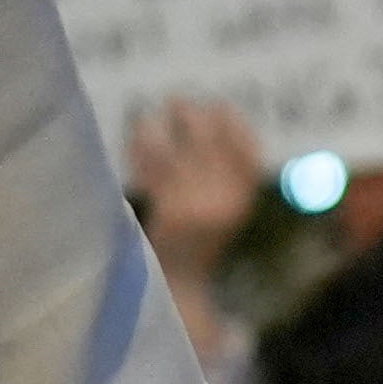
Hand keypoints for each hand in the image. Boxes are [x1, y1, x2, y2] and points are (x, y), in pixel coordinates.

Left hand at [124, 97, 271, 277]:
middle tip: (177, 100)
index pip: (248, 152)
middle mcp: (223, 200)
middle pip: (210, 144)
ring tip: (149, 114)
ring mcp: (195, 205)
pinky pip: (152, 169)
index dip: (235, 125)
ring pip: (177, 151)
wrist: (181, 282)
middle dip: (193, 116)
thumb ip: (228, 180)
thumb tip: (216, 127)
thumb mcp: (226, 212)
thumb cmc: (201, 245)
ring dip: (160, 127)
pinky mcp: (166, 210)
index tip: (220, 106)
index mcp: (243, 200)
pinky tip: (134, 134)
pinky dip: (141, 148)